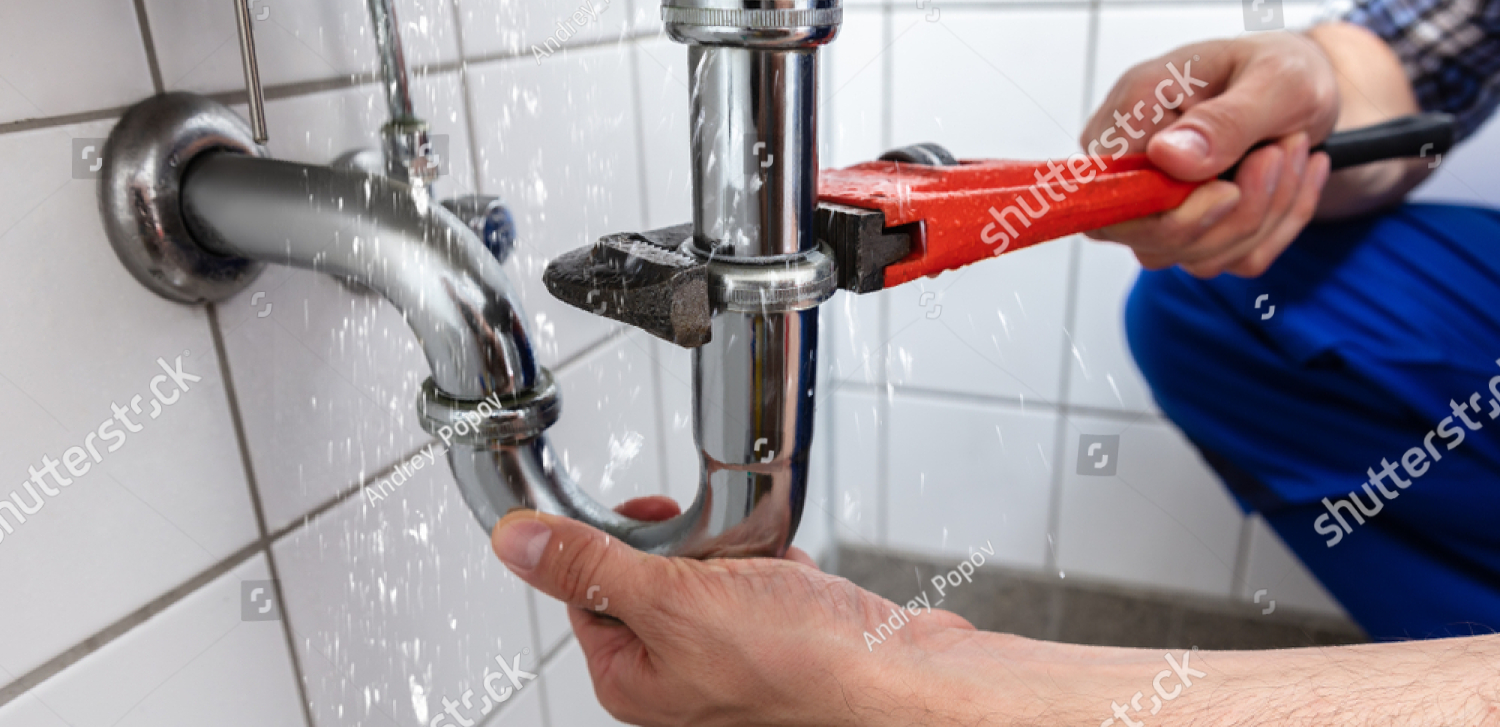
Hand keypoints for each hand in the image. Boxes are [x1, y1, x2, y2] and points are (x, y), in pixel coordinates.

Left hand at [489, 497, 995, 726]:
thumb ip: (591, 566)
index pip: (587, 591)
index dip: (611, 544)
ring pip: (711, 571)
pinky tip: (796, 580)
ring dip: (736, 551)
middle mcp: (680, 675)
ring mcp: (733, 656)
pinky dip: (779, 566)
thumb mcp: (674, 600)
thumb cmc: (802, 665)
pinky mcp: (781, 636)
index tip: (641, 520)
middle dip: (688, 545)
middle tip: (713, 548)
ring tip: (763, 567)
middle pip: (651, 575)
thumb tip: (517, 544)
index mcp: (635, 678)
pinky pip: (763, 579)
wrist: (901, 680)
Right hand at [1081, 32, 1339, 276]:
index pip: (1109, 195)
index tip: (1230, 189)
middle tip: (1282, 152)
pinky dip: (1276, 227)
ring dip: (1265, 215)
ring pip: (1195, 256)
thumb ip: (1223, 121)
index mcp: (1132, 113)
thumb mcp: (1277, 79)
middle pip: (1150, 240)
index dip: (1167, 212)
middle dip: (1235, 215)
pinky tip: (1291, 178)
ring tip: (1292, 151)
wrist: (1306, 90)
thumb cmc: (1283, 70)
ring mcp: (1154, 204)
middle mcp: (1130, 164)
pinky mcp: (1187, 230)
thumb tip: (1165, 157)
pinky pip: (1228, 260)